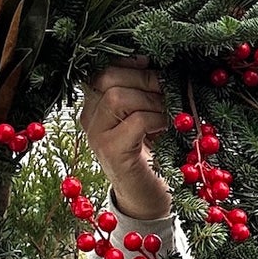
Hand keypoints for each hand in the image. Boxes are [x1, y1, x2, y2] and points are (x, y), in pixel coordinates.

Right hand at [79, 61, 171, 219]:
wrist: (148, 197)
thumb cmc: (150, 153)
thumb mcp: (145, 116)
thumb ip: (142, 93)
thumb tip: (157, 65)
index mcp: (95, 105)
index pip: (102, 69)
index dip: (127, 61)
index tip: (150, 64)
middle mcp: (90, 118)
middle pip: (107, 78)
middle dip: (143, 77)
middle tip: (167, 88)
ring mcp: (98, 136)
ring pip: (118, 97)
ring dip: (151, 100)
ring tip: (168, 111)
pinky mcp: (112, 152)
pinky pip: (135, 121)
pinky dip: (156, 119)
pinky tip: (166, 128)